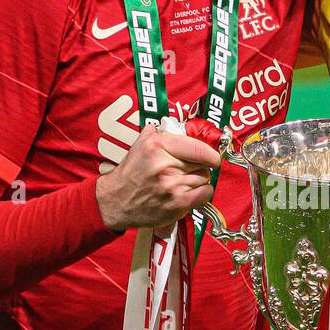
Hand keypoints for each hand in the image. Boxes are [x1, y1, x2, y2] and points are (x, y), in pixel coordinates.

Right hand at [95, 125, 219, 231]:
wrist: (116, 201)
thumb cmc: (130, 174)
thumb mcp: (139, 145)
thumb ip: (158, 133)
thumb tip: (177, 125)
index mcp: (157, 145)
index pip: (198, 147)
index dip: (210, 153)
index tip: (213, 157)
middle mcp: (165, 164)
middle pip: (202, 163)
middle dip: (198, 166)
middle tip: (186, 171)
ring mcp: (172, 185)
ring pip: (204, 178)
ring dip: (198, 180)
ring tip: (182, 182)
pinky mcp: (177, 203)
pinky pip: (205, 193)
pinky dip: (202, 193)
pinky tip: (189, 193)